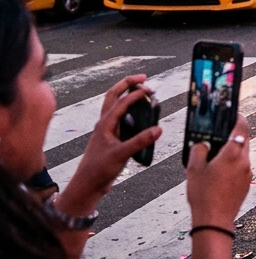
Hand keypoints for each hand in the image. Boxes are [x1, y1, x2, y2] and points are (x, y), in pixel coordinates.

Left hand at [59, 75, 161, 213]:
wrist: (88, 185)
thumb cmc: (98, 169)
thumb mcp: (121, 154)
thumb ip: (140, 141)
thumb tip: (159, 129)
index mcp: (105, 124)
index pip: (121, 102)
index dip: (136, 94)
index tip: (150, 90)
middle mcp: (105, 123)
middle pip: (113, 96)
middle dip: (127, 84)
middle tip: (143, 78)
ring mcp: (108, 130)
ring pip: (116, 105)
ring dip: (127, 95)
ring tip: (143, 91)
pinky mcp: (112, 138)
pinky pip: (121, 118)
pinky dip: (131, 111)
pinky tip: (141, 116)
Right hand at [186, 115, 252, 228]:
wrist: (214, 221)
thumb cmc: (204, 196)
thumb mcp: (194, 168)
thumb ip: (199, 149)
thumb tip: (202, 143)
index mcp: (233, 154)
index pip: (242, 127)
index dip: (238, 118)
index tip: (233, 113)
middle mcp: (244, 161)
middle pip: (243, 140)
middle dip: (233, 135)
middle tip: (220, 134)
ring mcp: (247, 173)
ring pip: (243, 154)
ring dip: (232, 150)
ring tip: (215, 155)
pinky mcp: (247, 183)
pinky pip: (242, 166)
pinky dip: (233, 163)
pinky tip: (219, 171)